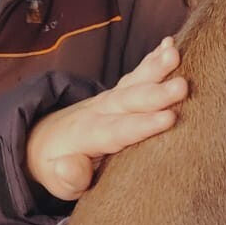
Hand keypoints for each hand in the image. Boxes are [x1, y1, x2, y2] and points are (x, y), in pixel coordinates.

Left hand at [25, 41, 186, 200]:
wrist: (43, 141)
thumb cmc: (56, 168)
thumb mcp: (57, 181)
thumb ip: (68, 176)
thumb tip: (67, 166)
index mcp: (85, 136)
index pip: (116, 130)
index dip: (142, 125)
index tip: (168, 119)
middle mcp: (97, 111)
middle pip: (128, 101)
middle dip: (156, 93)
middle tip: (182, 86)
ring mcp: (107, 99)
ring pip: (133, 82)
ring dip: (155, 67)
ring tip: (175, 53)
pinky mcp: (116, 93)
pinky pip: (134, 74)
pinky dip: (151, 58)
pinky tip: (170, 43)